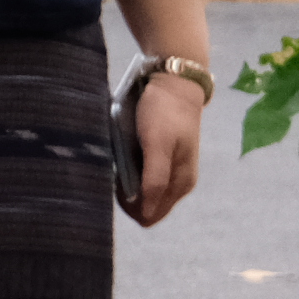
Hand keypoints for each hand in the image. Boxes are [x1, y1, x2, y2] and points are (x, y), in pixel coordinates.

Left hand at [127, 68, 204, 226]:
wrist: (174, 83)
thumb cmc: (165, 114)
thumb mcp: (158, 146)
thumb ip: (154, 181)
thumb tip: (146, 215)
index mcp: (181, 185)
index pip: (151, 215)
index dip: (130, 207)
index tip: (117, 185)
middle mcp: (178, 184)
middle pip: (146, 207)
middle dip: (127, 196)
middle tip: (117, 170)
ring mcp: (171, 172)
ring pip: (143, 194)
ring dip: (127, 184)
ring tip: (119, 161)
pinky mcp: (162, 160)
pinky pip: (142, 179)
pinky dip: (130, 173)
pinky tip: (124, 157)